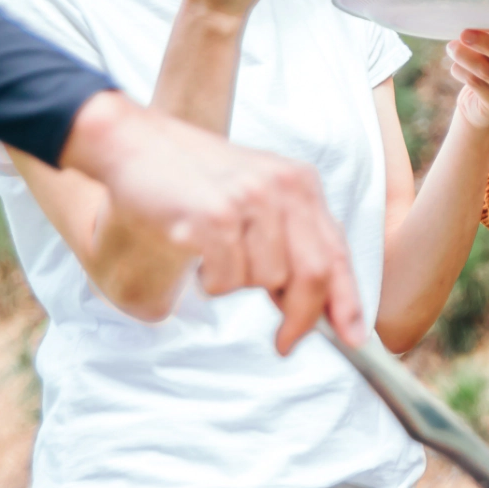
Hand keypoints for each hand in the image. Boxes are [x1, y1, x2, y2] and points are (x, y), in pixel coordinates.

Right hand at [61, 92, 361, 346]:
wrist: (135, 144)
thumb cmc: (193, 177)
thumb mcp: (256, 194)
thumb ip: (289, 238)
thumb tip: (310, 303)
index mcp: (300, 183)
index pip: (337, 251)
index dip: (348, 301)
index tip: (353, 337)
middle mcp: (281, 188)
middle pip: (313, 274)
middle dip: (301, 319)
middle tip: (283, 343)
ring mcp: (248, 200)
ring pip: (265, 281)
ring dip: (237, 284)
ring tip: (214, 255)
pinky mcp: (212, 216)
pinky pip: (225, 279)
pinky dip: (210, 281)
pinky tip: (194, 252)